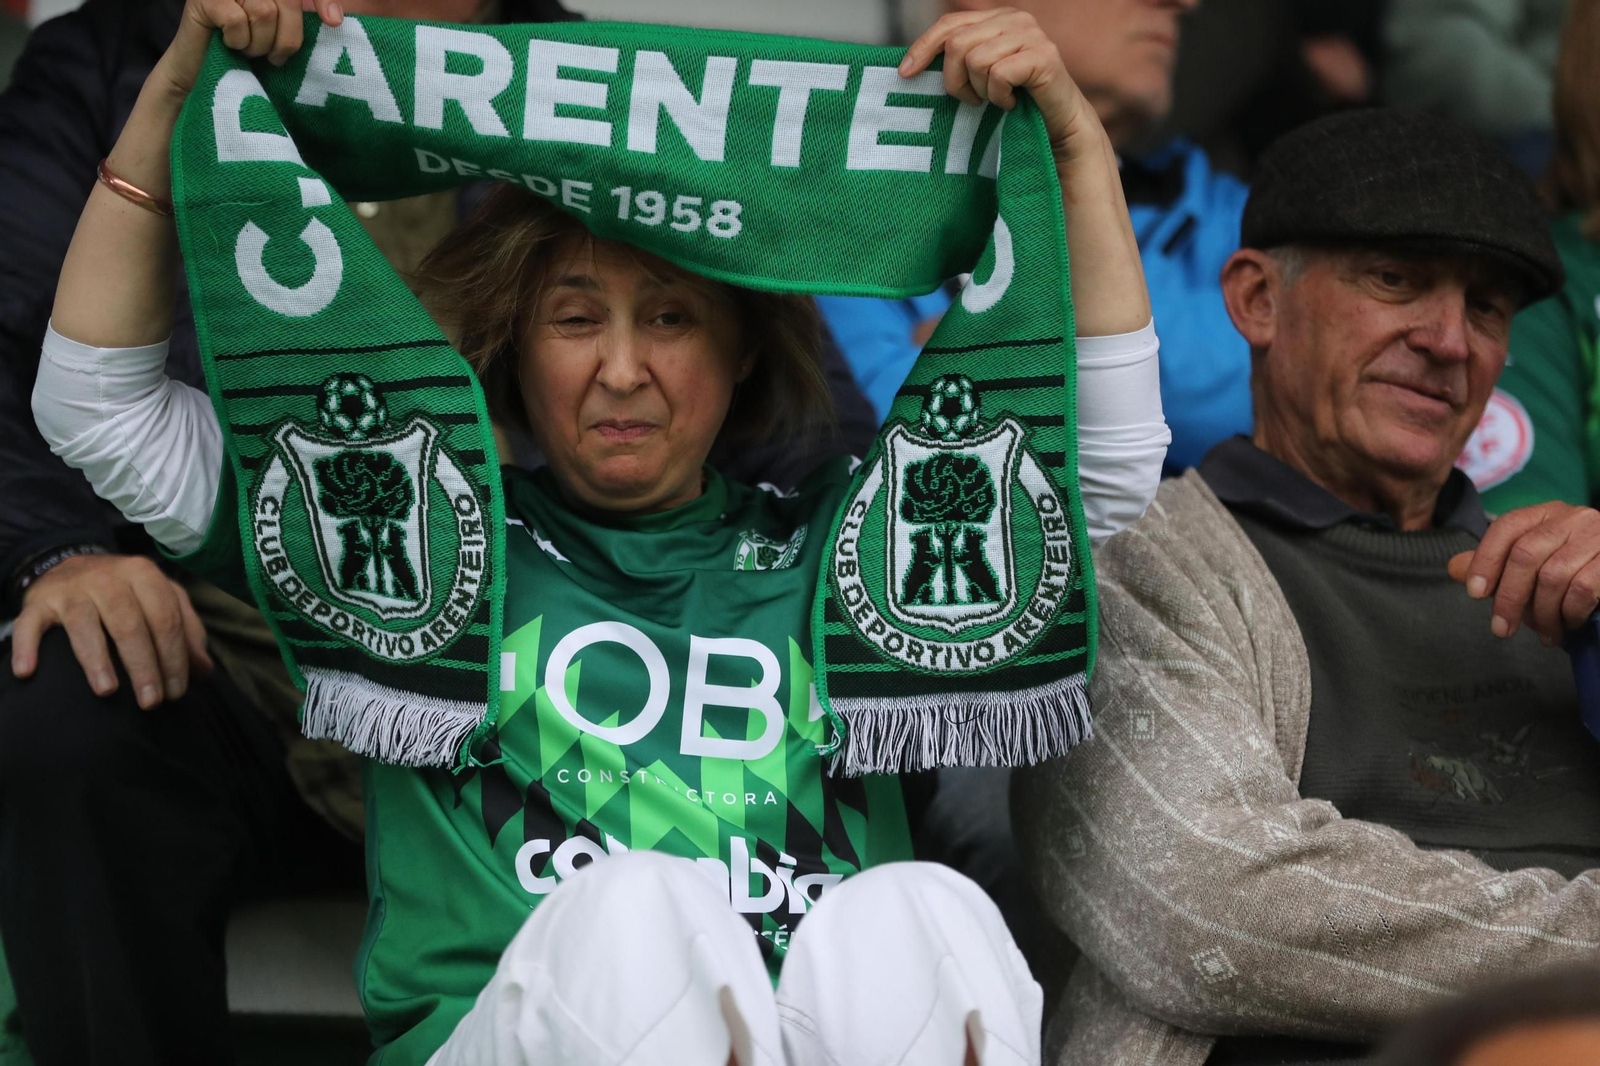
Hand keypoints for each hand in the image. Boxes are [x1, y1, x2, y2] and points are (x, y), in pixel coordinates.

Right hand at [10, 554, 213, 708]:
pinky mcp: (39, 602)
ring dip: (96, 660)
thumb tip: (204, 670)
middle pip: (129, 625)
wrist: (73, 566)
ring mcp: (71, 589)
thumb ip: (186, 631)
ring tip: (108, 691)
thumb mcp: (161, 601)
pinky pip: (30, 625)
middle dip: (143, 666)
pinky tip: (28, 671)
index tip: (176, 692)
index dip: (174, 658)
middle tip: (150, 702)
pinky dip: (28, 647)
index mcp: (145, 575)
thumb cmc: (127, 593)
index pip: (165, 620)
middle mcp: (108, 578)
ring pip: (85, 626)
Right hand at [157, 0, 344, 99]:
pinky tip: (229, 44)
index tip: (335, 21)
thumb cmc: (245, 56)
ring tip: (248, 49)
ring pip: (264, 12)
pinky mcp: (203, 0)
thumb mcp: (279, 36)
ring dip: (259, 43)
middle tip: (273, 57)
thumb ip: (300, 21)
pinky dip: (238, 41)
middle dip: (286, 37)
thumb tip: (336, 18)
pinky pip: (237, 20)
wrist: (200, 75)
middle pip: (286, 2)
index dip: (322, 1)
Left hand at [899, 8, 1098, 164]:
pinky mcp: (1044, 56)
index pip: (949, 23)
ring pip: (976, 60)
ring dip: (980, 91)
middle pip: (957, 44)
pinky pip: (999, 75)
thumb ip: (958, 58)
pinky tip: (1011, 103)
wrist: (1058, 124)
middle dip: (955, 80)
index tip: (905, 74)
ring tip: (995, 100)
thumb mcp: (980, 74)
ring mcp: (1031, 35)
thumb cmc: (1014, 101)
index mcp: (997, 17)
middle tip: (971, 100)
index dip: (923, 47)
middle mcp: (1015, 19)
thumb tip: (909, 64)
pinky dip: (999, 97)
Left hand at [1448, 501, 1599, 644]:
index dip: (1486, 560)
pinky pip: (1583, 589)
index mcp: (1544, 514)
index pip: (1506, 528)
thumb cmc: (1573, 565)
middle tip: (1502, 630)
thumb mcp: (1532, 559)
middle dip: (1509, 598)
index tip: (1475, 593)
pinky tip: (1568, 624)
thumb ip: (1495, 562)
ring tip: (1544, 633)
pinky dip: (1570, 612)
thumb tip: (1454, 568)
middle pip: (1525, 554)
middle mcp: (1572, 518)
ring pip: (1553, 575)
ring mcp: (1597, 535)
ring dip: (1542, 613)